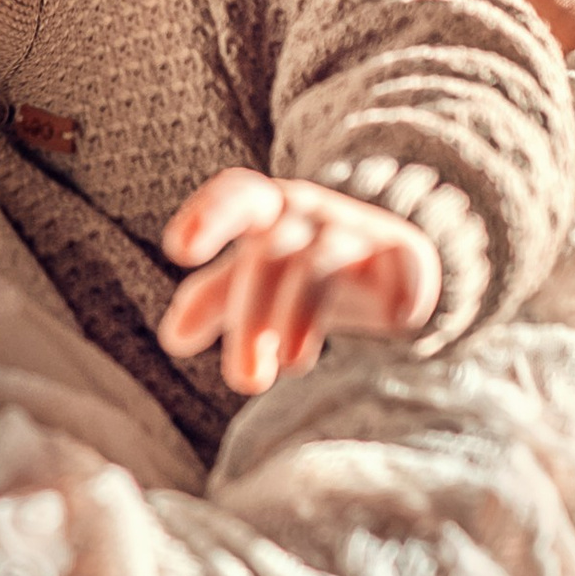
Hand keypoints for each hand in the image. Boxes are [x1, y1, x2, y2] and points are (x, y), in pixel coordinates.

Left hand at [159, 168, 439, 390]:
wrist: (392, 265)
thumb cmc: (304, 264)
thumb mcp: (255, 277)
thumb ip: (211, 299)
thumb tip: (173, 339)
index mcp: (270, 207)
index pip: (237, 195)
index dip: (207, 215)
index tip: (178, 249)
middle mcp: (310, 213)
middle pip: (269, 252)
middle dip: (250, 315)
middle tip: (244, 380)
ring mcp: (356, 230)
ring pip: (312, 266)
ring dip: (291, 322)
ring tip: (285, 368)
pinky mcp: (401, 255)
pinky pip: (385, 276)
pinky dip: (370, 306)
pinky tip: (346, 341)